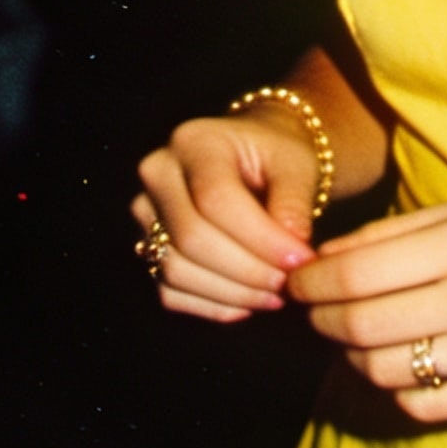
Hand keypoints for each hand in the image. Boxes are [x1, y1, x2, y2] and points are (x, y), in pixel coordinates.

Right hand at [133, 111, 323, 325]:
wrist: (253, 158)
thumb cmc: (277, 157)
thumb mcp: (297, 163)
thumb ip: (295, 202)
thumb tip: (292, 254)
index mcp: (194, 141)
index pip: (215, 199)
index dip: (259, 238)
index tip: (300, 260)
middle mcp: (159, 173)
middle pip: (191, 238)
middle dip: (247, 271)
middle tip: (291, 282)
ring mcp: (146, 213)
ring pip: (175, 270)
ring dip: (232, 294)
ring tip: (276, 294)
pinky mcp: (148, 247)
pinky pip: (170, 292)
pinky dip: (214, 306)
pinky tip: (251, 301)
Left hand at [290, 201, 446, 421]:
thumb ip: (397, 233)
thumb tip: (324, 259)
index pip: (357, 274)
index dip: (312, 284)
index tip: (298, 283)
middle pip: (361, 327)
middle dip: (321, 321)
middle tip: (316, 313)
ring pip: (384, 370)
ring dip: (353, 357)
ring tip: (357, 338)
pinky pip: (422, 404)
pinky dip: (396, 387)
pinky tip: (401, 363)